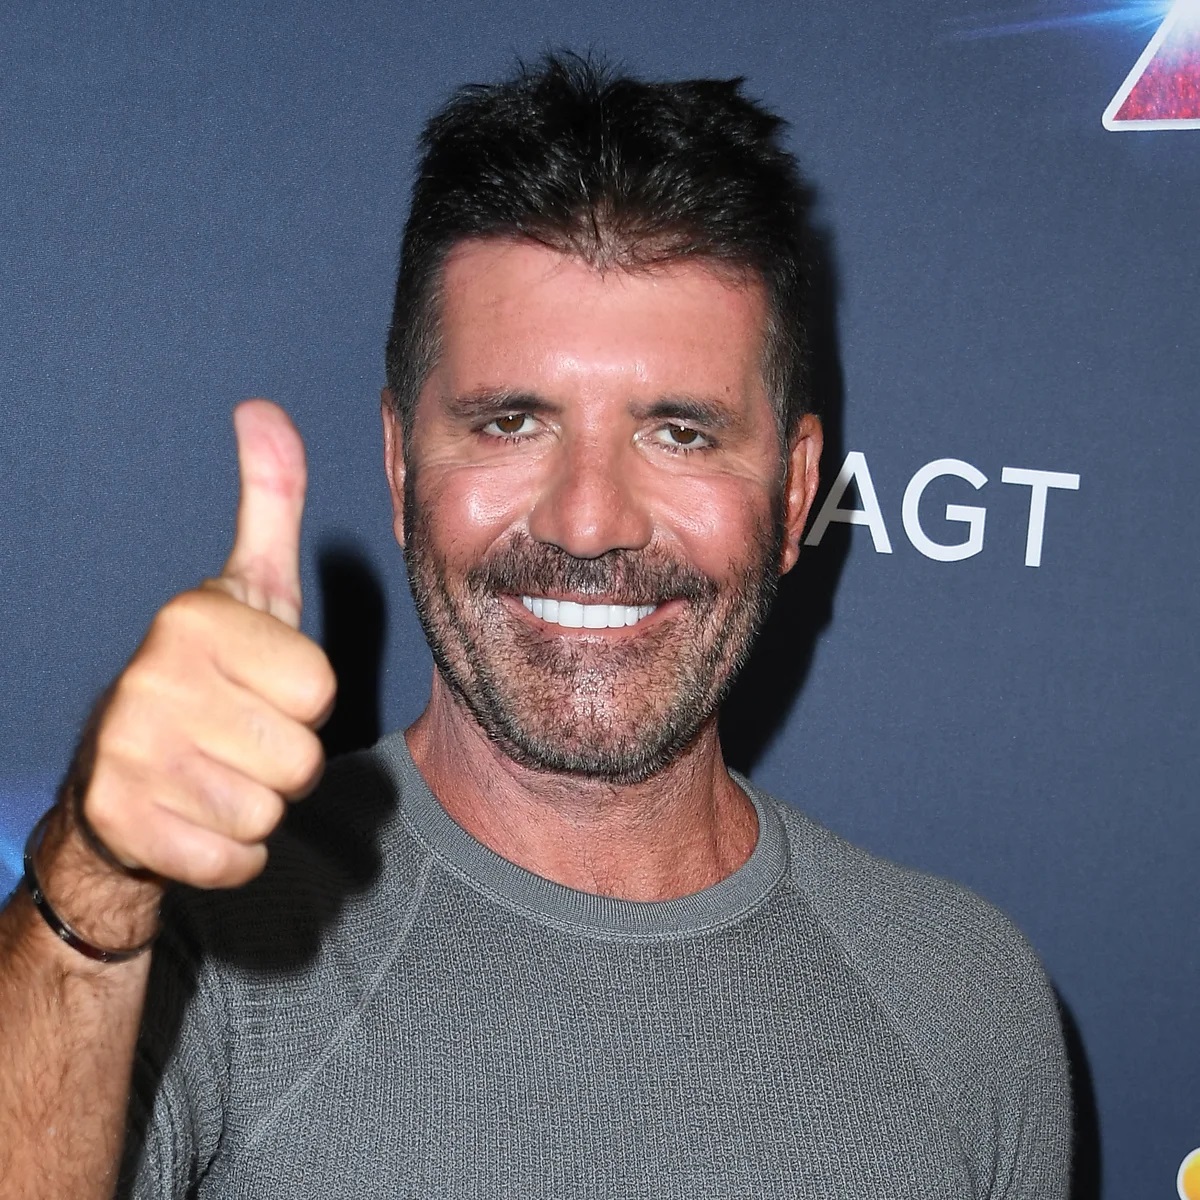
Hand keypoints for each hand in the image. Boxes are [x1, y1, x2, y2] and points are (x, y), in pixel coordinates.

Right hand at [75, 400, 335, 888]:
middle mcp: (150, 682)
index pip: (319, 689)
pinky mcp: (125, 829)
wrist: (120, 772)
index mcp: (191, 620)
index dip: (304, 698)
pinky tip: (196, 816)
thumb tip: (263, 409)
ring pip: (271, 811)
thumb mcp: (246, 588)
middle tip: (240, 737)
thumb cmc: (209, 675)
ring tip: (216, 772)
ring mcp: (128, 759)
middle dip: (285, 758)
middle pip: (300, 756)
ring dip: (259, 804)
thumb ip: (267, 503)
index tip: (260, 687)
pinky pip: (238, 859)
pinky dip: (231, 852)